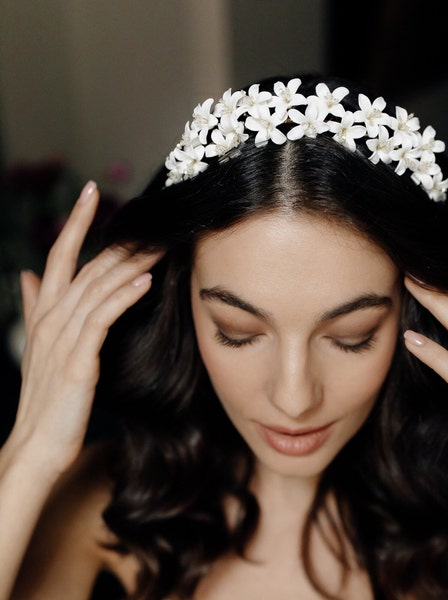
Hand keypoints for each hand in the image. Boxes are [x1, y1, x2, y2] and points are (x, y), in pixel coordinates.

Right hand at [9, 181, 160, 475]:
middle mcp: (53, 318)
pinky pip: (101, 319)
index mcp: (47, 311)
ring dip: (129, 262)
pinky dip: (122, 297)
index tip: (94, 190)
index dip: (77, 221)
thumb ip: (36, 307)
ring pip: (97, 287)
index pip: (60, 254)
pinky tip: (144, 281)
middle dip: (120, 239)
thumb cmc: (46, 395)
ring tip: (158, 242)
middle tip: (150, 217)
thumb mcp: (40, 345)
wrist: (37, 443)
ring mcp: (63, 338)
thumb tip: (27, 275)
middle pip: (88, 265)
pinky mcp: (78, 361)